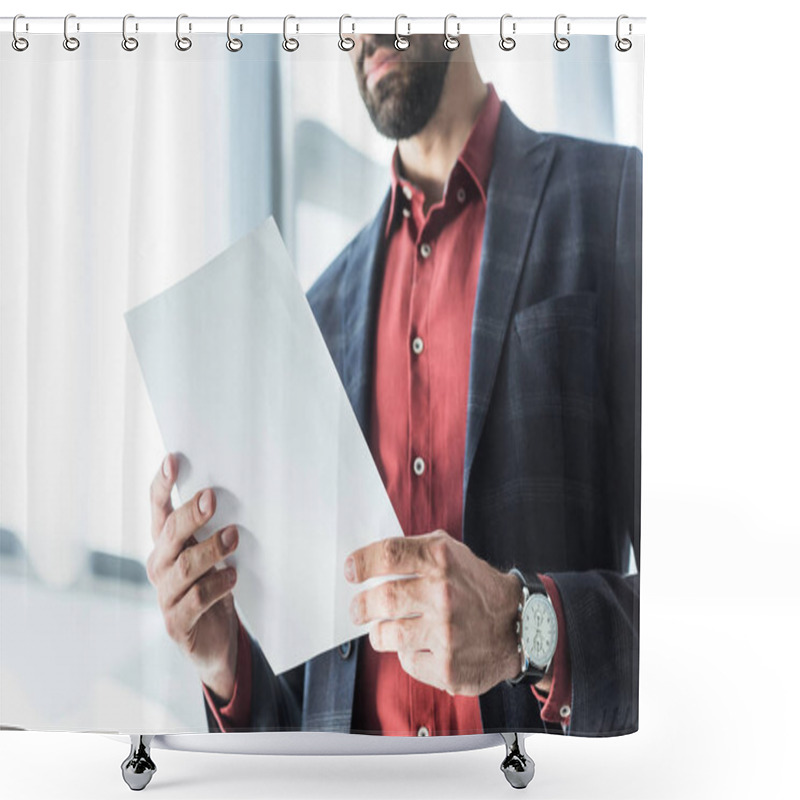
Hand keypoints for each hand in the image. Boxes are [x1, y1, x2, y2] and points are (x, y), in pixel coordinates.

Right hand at [146, 453, 239, 702]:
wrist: (218, 640)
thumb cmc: (216, 586)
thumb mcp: (215, 555)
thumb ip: (216, 529)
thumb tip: (236, 495)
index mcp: (166, 544)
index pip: (158, 509)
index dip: (162, 484)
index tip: (172, 459)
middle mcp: (159, 565)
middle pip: (169, 533)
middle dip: (190, 513)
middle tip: (212, 498)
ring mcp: (165, 595)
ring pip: (182, 566)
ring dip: (210, 549)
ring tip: (234, 537)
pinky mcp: (176, 623)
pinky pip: (194, 600)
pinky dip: (216, 586)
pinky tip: (232, 577)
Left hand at [345, 530, 521, 695]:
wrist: (517, 624)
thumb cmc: (474, 585)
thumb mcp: (451, 552)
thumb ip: (414, 552)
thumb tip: (368, 563)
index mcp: (442, 559)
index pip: (389, 554)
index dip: (363, 563)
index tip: (351, 572)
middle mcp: (444, 594)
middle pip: (381, 598)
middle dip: (360, 606)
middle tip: (357, 609)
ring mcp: (446, 633)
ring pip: (386, 635)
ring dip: (378, 632)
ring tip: (383, 628)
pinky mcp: (448, 667)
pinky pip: (407, 661)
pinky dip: (407, 653)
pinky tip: (420, 645)